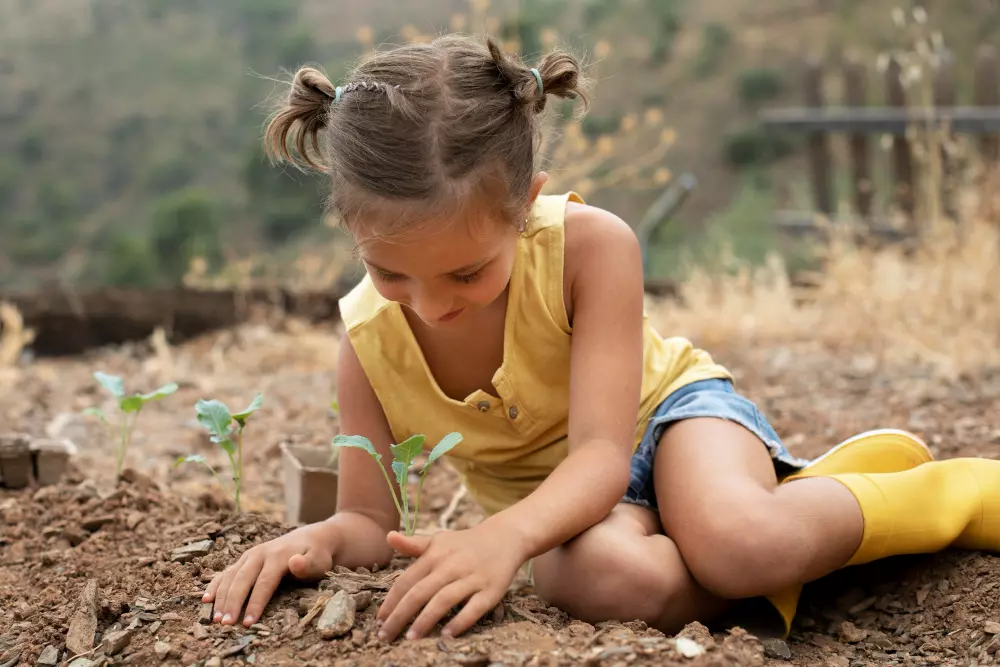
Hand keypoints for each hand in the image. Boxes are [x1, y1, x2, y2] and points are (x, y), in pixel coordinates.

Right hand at [202, 522, 337, 626]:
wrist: (313, 538)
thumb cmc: (317, 555)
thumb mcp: (319, 560)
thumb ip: (307, 564)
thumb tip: (295, 562)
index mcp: (278, 555)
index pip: (264, 583)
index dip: (255, 603)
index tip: (248, 623)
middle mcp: (260, 553)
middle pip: (242, 580)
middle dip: (233, 602)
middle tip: (225, 624)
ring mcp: (250, 556)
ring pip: (231, 576)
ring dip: (221, 597)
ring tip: (215, 619)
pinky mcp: (245, 559)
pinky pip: (227, 572)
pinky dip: (216, 585)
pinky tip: (206, 599)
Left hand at [376, 523, 525, 640]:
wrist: (505, 537)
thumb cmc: (465, 543)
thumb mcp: (438, 540)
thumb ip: (413, 544)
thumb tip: (389, 537)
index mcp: (435, 555)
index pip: (406, 581)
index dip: (391, 602)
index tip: (378, 621)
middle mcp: (451, 566)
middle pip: (420, 593)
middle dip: (400, 616)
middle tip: (385, 636)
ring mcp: (471, 578)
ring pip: (444, 600)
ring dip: (425, 620)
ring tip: (410, 638)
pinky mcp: (491, 591)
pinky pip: (474, 608)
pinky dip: (460, 621)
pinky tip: (447, 634)